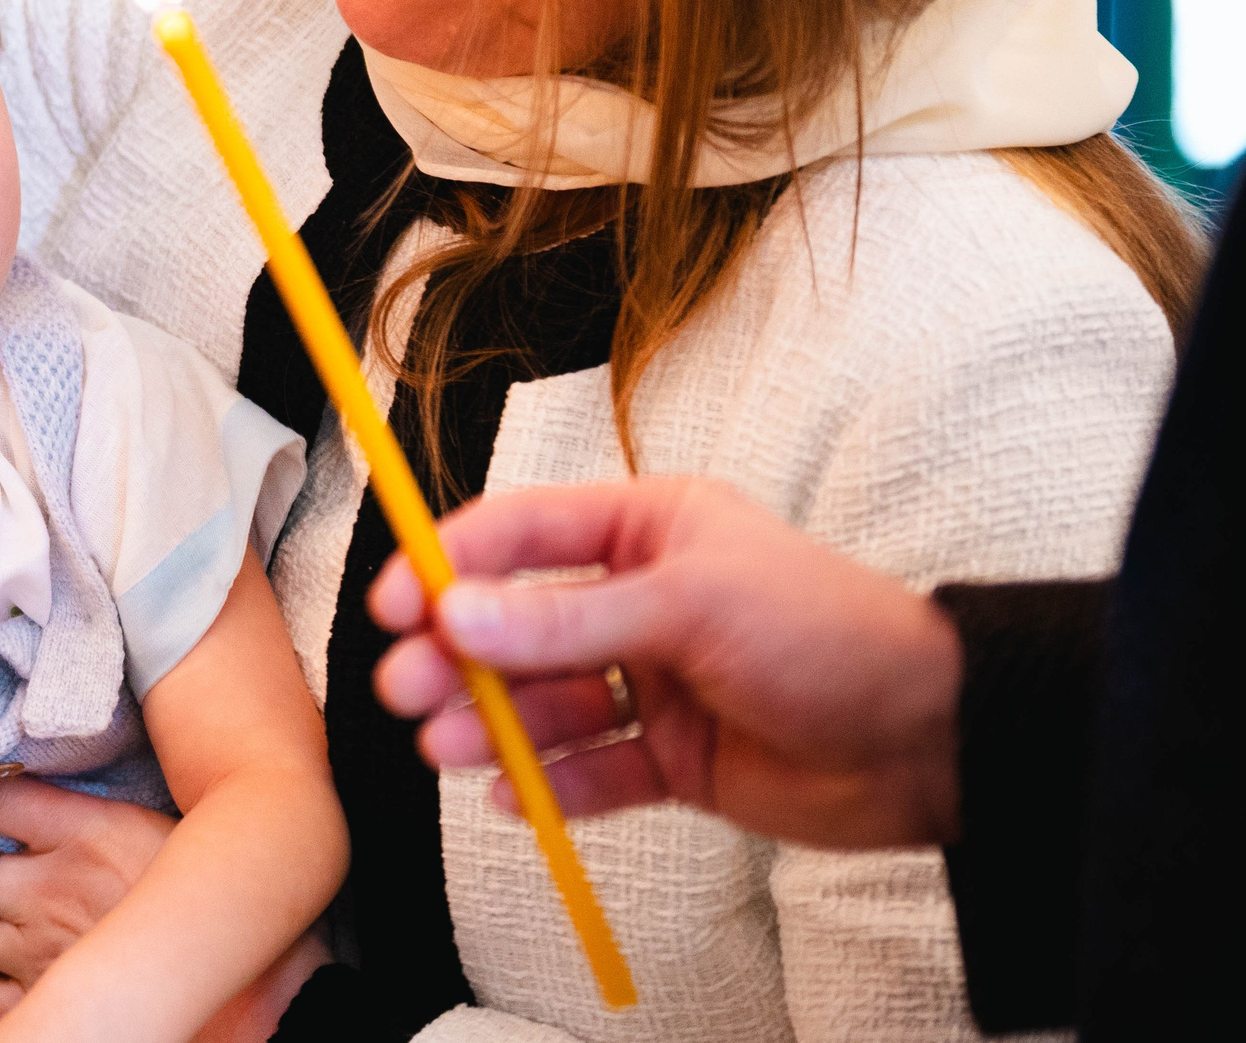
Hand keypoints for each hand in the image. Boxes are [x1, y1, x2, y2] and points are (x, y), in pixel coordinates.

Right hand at [368, 478, 963, 848]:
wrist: (933, 743)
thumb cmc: (829, 636)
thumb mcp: (689, 608)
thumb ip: (565, 621)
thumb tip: (455, 614)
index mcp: (647, 530)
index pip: (522, 533)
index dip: (450, 563)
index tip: (394, 601)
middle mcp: (641, 599)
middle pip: (519, 624)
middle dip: (458, 655)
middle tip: (405, 688)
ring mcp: (656, 680)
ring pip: (546, 700)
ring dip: (492, 722)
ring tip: (445, 748)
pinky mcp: (675, 756)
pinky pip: (594, 768)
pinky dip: (551, 784)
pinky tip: (512, 796)